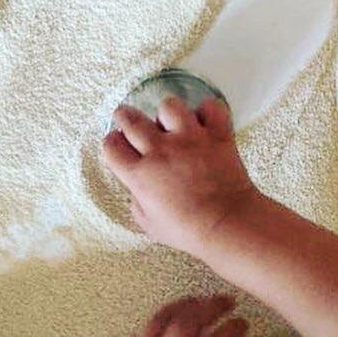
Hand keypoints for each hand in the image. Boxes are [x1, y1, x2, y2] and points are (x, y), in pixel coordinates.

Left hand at [70, 296, 246, 336]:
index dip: (233, 329)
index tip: (242, 323)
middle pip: (190, 321)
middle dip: (212, 305)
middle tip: (226, 302)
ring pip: (163, 317)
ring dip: (186, 304)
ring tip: (199, 301)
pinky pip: (141, 331)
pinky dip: (159, 324)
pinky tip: (168, 324)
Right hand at [103, 97, 259, 256]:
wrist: (225, 224)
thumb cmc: (187, 230)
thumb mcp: (149, 224)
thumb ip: (138, 201)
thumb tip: (140, 187)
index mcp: (140, 175)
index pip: (112, 146)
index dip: (112, 143)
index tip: (118, 144)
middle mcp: (161, 150)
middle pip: (131, 119)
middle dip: (125, 116)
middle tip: (129, 119)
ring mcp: (190, 138)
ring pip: (169, 106)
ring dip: (168, 114)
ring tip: (172, 124)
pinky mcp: (216, 133)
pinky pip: (210, 107)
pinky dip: (208, 112)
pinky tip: (205, 123)